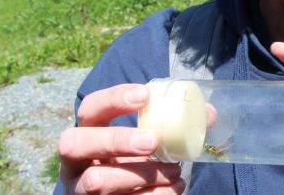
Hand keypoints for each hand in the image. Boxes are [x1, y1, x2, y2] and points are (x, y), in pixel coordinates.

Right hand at [57, 84, 185, 194]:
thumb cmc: (133, 162)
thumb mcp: (142, 141)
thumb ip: (171, 125)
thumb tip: (209, 114)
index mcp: (86, 133)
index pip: (89, 108)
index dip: (113, 99)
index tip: (145, 96)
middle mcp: (74, 161)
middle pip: (74, 144)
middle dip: (116, 140)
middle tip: (152, 141)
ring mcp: (80, 189)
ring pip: (98, 181)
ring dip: (142, 175)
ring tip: (174, 171)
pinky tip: (173, 189)